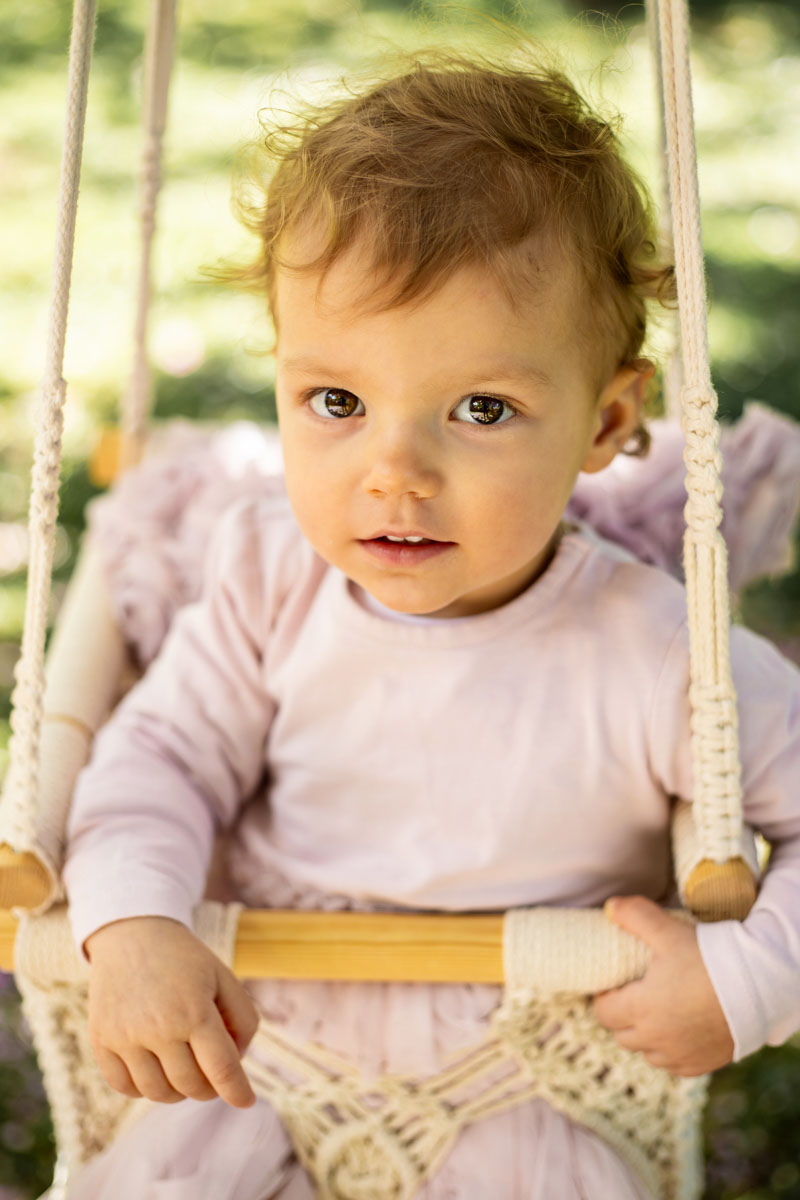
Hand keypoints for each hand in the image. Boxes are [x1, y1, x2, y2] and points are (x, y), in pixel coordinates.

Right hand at [85, 916, 258, 1106]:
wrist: (132, 934)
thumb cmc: (185, 959)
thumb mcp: (223, 977)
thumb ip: (243, 1019)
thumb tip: (238, 1062)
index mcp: (194, 1011)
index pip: (221, 1069)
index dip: (237, 1091)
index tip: (246, 1101)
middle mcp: (158, 1028)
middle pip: (191, 1086)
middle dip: (209, 1087)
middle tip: (211, 1072)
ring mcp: (125, 1037)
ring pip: (158, 1093)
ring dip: (179, 1090)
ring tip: (185, 1068)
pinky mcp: (101, 1041)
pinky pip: (125, 1087)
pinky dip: (145, 1087)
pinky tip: (156, 1068)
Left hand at [593, 895, 733, 1075]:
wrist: (758, 987)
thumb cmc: (708, 959)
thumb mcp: (668, 931)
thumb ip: (635, 916)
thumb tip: (609, 907)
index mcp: (640, 1009)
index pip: (604, 1012)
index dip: (605, 997)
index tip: (614, 985)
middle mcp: (656, 1040)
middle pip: (622, 1035)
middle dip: (622, 1017)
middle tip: (634, 995)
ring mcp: (680, 1056)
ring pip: (648, 1054)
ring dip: (646, 1037)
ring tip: (657, 1013)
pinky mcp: (702, 1064)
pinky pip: (675, 1065)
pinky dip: (671, 1052)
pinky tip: (680, 1032)